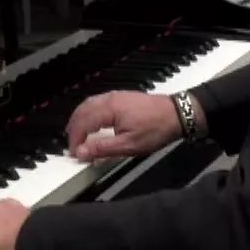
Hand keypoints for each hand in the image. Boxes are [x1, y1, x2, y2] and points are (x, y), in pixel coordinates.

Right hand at [65, 91, 185, 160]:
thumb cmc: (156, 129)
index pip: (82, 123)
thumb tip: (81, 153)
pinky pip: (98, 102)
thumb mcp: (129, 145)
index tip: (74, 153)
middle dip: (74, 128)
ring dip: (80, 118)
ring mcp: (116, 95)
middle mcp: (109, 98)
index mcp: (108, 109)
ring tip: (78, 134)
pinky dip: (90, 112)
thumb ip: (102, 148)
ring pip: (89, 104)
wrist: (178, 114)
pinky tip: (93, 121)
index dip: (75, 139)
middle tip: (72, 145)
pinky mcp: (123, 97)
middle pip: (82, 110)